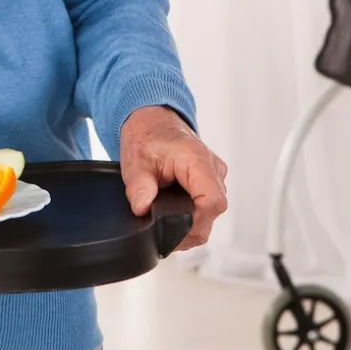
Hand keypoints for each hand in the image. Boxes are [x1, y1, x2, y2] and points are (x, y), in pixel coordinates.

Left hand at [119, 104, 227, 250]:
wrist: (152, 119)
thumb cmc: (148, 133)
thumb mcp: (136, 159)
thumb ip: (139, 186)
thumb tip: (142, 209)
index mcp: (197, 159)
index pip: (212, 201)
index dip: (195, 222)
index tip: (174, 230)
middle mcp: (213, 168)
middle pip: (212, 212)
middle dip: (187, 227)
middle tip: (161, 229)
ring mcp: (214, 176)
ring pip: (210, 213)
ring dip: (189, 222)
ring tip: (165, 218)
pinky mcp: (210, 183)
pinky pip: (206, 206)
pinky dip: (191, 215)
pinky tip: (174, 213)